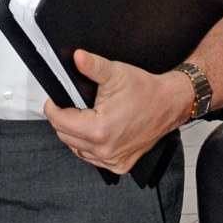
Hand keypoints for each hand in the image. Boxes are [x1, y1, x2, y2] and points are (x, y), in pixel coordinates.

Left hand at [44, 49, 192, 173]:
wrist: (169, 104)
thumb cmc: (145, 90)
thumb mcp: (115, 72)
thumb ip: (93, 65)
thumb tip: (77, 57)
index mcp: (99, 129)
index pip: (60, 122)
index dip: (53, 108)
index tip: (55, 100)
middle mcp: (105, 149)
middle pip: (66, 137)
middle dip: (63, 119)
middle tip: (70, 104)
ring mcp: (113, 160)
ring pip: (78, 150)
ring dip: (75, 134)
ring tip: (84, 117)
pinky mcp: (120, 165)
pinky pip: (94, 158)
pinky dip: (90, 146)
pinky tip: (96, 132)